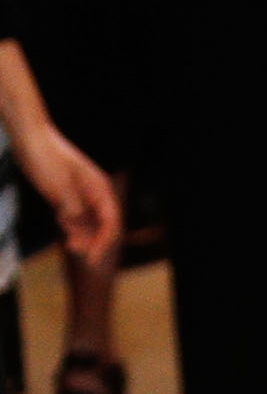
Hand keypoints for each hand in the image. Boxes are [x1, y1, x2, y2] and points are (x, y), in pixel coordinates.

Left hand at [9, 124, 119, 264]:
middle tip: (78, 253)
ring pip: (87, 224)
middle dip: (92, 242)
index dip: (104, 242)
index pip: (110, 222)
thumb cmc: (46, 156)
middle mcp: (93, 193)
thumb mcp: (60, 186)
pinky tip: (61, 224)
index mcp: (99, 188)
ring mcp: (80, 195)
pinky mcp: (66, 196)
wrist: (29, 137)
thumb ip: (73, 209)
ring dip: (81, 236)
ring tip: (68, 243)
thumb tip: (77, 226)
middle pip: (101, 226)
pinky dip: (70, 226)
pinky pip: (74, 218)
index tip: (92, 257)